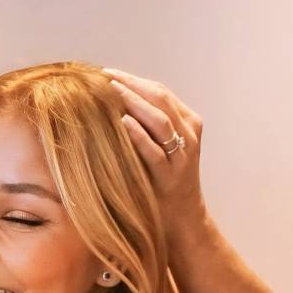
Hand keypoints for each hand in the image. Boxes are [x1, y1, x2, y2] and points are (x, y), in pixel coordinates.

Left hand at [104, 68, 207, 234]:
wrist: (182, 219)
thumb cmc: (164, 182)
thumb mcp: (161, 148)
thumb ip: (147, 127)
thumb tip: (113, 106)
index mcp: (187, 122)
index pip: (159, 91)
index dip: (133, 80)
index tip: (106, 73)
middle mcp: (189, 134)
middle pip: (160, 98)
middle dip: (131, 84)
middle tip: (104, 76)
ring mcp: (182, 155)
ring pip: (160, 120)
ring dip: (134, 103)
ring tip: (111, 91)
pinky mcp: (171, 175)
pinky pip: (155, 151)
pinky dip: (139, 135)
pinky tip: (121, 123)